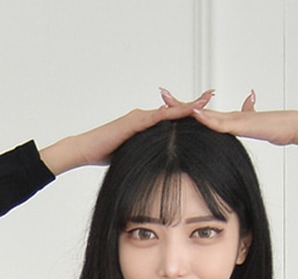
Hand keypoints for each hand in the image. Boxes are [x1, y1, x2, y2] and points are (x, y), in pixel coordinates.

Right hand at [39, 90, 213, 174]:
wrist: (86, 149)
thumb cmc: (106, 153)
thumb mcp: (133, 154)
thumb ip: (146, 153)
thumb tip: (158, 165)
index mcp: (146, 124)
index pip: (171, 117)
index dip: (188, 112)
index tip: (206, 107)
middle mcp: (144, 117)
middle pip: (173, 109)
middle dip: (193, 103)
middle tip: (211, 94)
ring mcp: (138, 118)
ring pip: (167, 110)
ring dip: (186, 106)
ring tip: (204, 100)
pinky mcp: (132, 123)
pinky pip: (154, 118)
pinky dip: (168, 114)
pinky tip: (182, 111)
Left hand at [170, 89, 297, 152]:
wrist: (291, 125)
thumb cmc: (276, 127)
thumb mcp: (256, 125)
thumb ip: (250, 114)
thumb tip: (249, 101)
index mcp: (230, 119)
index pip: (203, 113)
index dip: (187, 108)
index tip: (171, 103)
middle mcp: (229, 116)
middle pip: (199, 109)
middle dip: (179, 103)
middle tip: (161, 94)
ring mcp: (234, 119)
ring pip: (206, 114)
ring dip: (187, 108)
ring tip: (169, 103)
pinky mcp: (241, 125)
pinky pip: (220, 122)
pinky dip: (206, 118)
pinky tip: (195, 113)